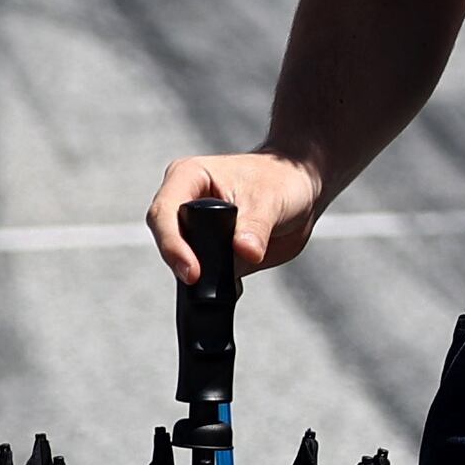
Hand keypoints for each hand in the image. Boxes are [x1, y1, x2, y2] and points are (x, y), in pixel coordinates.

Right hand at [146, 149, 326, 279]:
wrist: (300, 191)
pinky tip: (233, 287)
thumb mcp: (271, 199)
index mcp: (188, 176)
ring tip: (223, 285)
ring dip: (200, 277)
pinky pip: (204, 275)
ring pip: (182, 260)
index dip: (173, 243)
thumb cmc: (281, 179)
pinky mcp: (209, 252)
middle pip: (168, 239)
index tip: (191, 271)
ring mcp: (195, 229)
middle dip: (182, 262)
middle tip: (201, 281)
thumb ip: (256, 227)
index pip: (164, 212)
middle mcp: (184, 201)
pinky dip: (215, 286)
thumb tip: (245, 251)